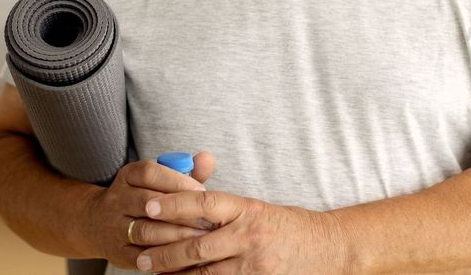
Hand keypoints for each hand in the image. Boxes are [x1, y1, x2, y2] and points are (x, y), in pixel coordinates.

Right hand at [81, 156, 213, 269]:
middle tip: (207, 220)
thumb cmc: (140, 198)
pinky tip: (183, 256)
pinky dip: (164, 256)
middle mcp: (117, 199)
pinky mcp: (118, 252)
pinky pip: (142, 255)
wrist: (97, 223)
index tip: (202, 192)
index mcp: (127, 176)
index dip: (177, 182)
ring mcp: (115, 226)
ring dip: (176, 235)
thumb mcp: (156, 180)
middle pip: (148, 203)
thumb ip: (184, 171)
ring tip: (200, 238)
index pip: (149, 173)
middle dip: (181, 212)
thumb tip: (207, 158)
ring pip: (145, 231)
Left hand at [133, 191, 349, 273]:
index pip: (205, 202)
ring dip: (176, 274)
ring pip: (205, 273)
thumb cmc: (288, 226)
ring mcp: (255, 263)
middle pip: (198, 245)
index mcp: (246, 208)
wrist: (329, 247)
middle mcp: (249, 235)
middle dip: (165, 252)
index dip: (175, 203)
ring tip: (154, 272)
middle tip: (141, 257)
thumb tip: (187, 205)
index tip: (150, 206)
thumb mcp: (257, 209)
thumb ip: (225, 209)